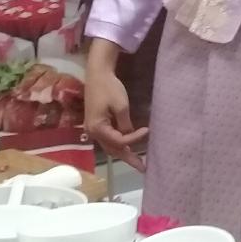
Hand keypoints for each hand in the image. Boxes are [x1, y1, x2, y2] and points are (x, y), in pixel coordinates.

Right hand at [83, 45, 147, 171]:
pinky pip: (109, 139)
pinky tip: (128, 147)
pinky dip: (119, 144)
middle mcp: (93, 132)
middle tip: (143, 168)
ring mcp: (94, 129)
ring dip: (124, 153)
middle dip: (128, 158)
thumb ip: (125, 124)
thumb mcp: (121, 105)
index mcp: (98, 128)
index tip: (147, 130)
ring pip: (110, 146)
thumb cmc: (109, 87)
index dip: (134, 138)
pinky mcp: (97, 124)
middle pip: (113, 149)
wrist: (98, 74)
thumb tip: (129, 135)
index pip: (119, 140)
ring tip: (137, 162)